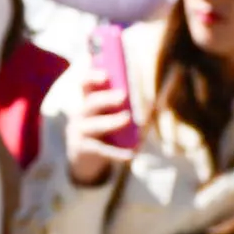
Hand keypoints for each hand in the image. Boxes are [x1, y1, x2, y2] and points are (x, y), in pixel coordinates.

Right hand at [64, 70, 135, 186]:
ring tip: (127, 118)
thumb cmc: (102, 131)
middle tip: (123, 95)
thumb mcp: (107, 116)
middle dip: (106, 98)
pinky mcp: (83, 150)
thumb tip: (153, 102)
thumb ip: (123, 107)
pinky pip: (101, 150)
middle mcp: (81, 114)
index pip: (85, 84)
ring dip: (111, 121)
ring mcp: (79, 133)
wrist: (83, 159)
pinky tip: (131, 154)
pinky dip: (117, 153)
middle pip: (90, 103)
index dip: (93, 77)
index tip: (106, 75)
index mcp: (88, 101)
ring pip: (94, 126)